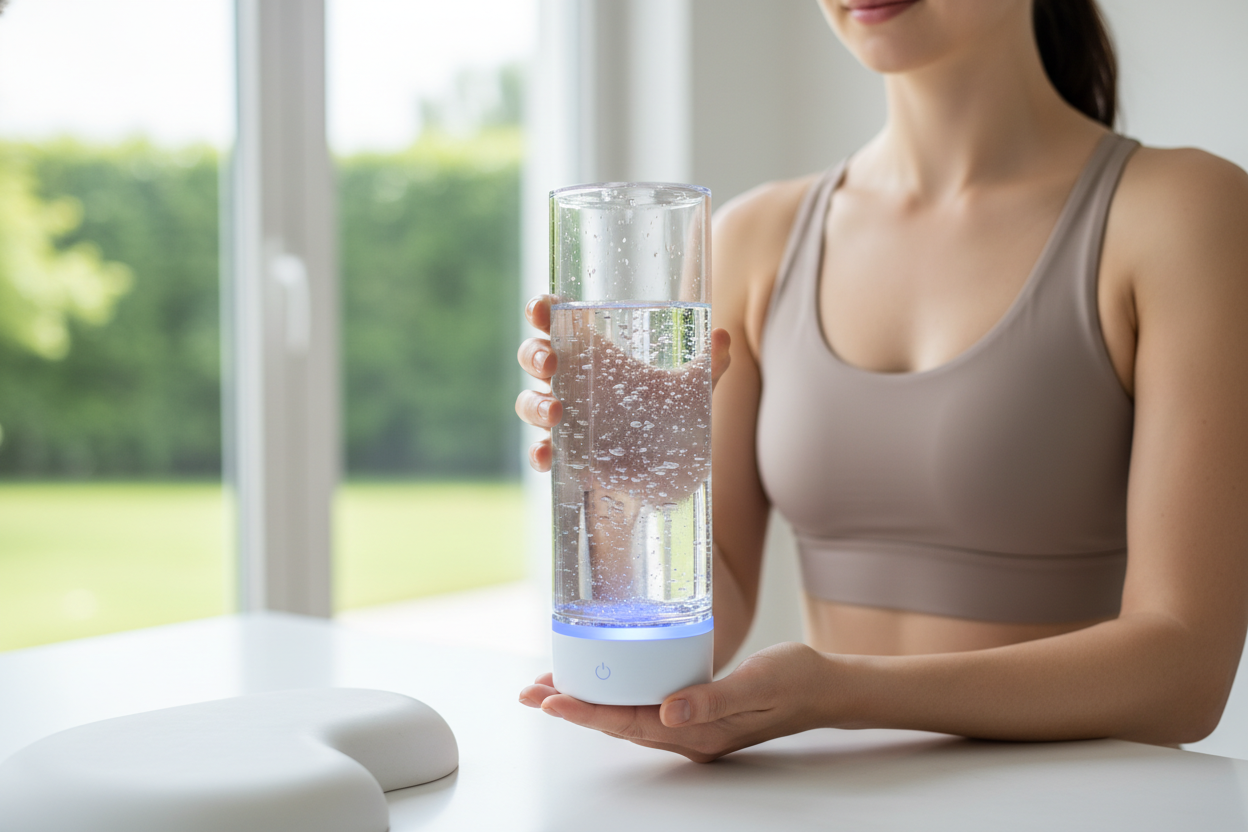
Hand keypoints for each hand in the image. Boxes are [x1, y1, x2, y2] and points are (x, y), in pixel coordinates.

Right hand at [515, 294, 731, 473]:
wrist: (668, 475)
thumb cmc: (669, 418)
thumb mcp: (692, 390)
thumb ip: (709, 364)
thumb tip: (725, 337)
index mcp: (594, 354)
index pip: (557, 321)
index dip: (542, 310)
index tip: (542, 309)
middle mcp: (572, 382)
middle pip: (534, 357)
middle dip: (534, 354)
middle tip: (551, 362)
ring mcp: (564, 420)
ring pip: (529, 403)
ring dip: (534, 405)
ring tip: (556, 413)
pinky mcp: (567, 456)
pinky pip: (541, 451)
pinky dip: (538, 452)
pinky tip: (547, 455)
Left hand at [518, 642, 830, 762]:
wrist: (825, 687)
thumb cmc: (796, 680)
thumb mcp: (758, 682)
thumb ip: (714, 698)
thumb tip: (669, 711)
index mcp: (698, 732)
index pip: (628, 723)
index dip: (586, 712)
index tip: (550, 700)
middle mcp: (688, 734)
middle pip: (616, 722)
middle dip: (572, 707)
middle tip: (530, 691)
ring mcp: (691, 725)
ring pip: (626, 714)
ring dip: (588, 700)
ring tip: (550, 686)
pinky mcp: (695, 710)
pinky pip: (643, 705)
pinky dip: (615, 692)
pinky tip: (603, 679)